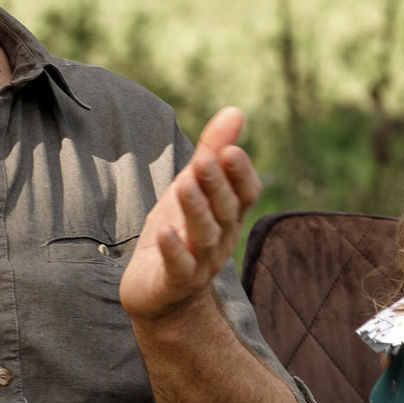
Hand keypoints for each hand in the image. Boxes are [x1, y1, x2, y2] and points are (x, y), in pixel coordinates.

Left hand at [120, 107, 259, 323]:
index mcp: (228, 215)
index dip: (240, 173)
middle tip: (206, 159)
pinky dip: (173, 250)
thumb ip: (211, 150)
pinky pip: (179, 267)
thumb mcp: (192, 187)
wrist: (157, 292)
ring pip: (204, 236)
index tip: (231, 150)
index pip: (245, 193)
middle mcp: (221, 238)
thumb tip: (235, 110)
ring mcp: (200, 263)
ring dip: (196, 210)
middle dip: (216, 185)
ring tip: (184, 186)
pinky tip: (163, 231)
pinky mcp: (174, 282)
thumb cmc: (179, 232)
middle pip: (225, 210)